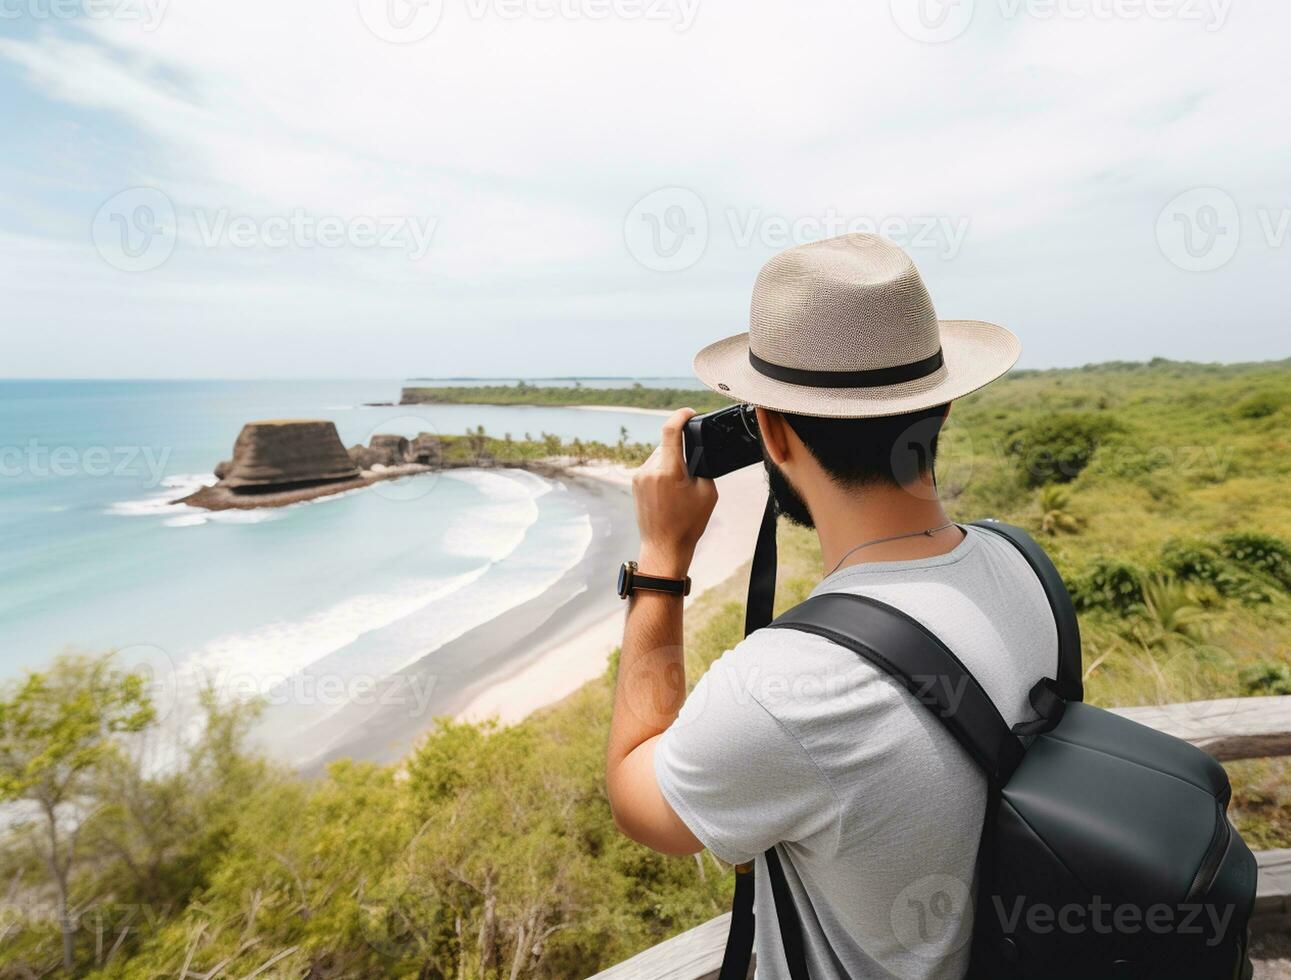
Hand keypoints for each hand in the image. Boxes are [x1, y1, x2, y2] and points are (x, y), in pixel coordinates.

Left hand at [631, 408, 717, 577]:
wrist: (664, 547)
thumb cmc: (688, 524)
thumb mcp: (707, 492)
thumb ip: (701, 467)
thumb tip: (696, 452)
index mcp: (668, 470)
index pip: (670, 431)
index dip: (680, 416)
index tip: (689, 412)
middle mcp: (649, 470)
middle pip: (666, 444)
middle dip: (680, 447)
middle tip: (693, 464)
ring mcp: (639, 477)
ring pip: (658, 455)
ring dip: (670, 459)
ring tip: (681, 482)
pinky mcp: (635, 483)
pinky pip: (651, 466)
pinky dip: (662, 469)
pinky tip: (670, 488)